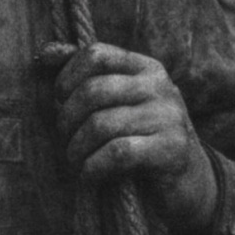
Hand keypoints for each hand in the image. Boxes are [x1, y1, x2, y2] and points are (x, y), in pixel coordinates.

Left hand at [54, 43, 218, 234]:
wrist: (190, 181)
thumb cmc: (141, 135)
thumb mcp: (119, 100)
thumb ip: (85, 73)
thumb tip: (44, 53)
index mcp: (145, 67)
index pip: (96, 54)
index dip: (67, 76)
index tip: (59, 98)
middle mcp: (160, 86)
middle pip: (93, 90)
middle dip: (67, 117)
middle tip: (65, 137)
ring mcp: (169, 117)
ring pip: (101, 124)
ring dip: (77, 147)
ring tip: (74, 159)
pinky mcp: (172, 150)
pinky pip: (118, 153)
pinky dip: (94, 166)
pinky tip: (88, 175)